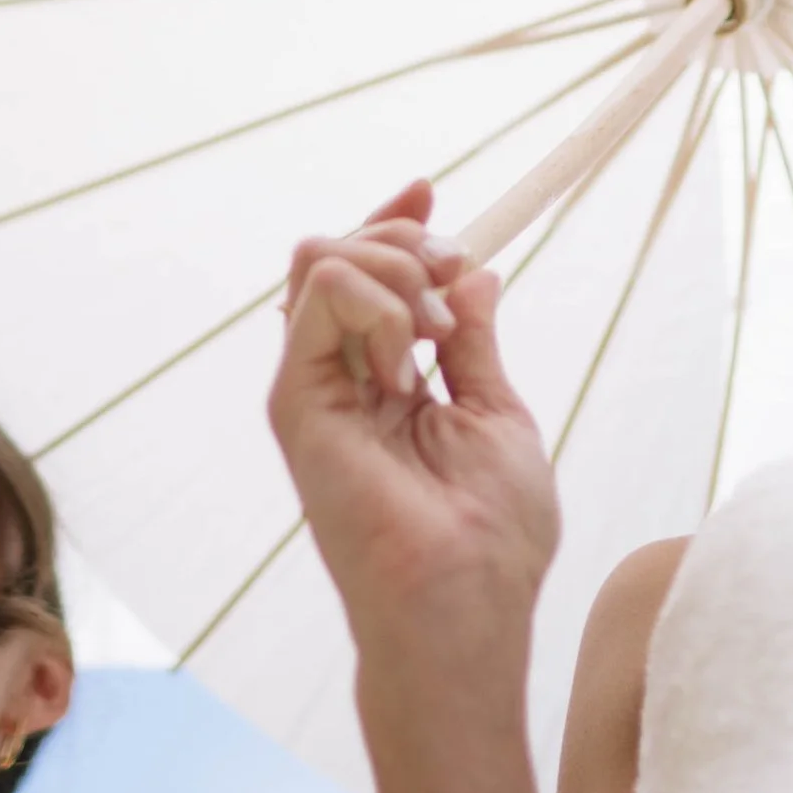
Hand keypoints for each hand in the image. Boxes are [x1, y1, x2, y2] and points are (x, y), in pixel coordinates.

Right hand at [269, 180, 558, 681]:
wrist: (466, 604)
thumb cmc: (493, 535)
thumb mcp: (496, 411)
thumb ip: (471, 340)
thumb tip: (474, 273)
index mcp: (387, 379)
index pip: (370, 273)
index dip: (396, 219)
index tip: (434, 187)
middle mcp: (341, 376)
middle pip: (340, 251)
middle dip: (404, 234)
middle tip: (453, 275)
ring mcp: (313, 386)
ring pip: (318, 256)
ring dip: (391, 261)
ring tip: (433, 326)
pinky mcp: (297, 401)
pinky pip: (319, 294)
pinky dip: (375, 297)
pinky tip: (407, 353)